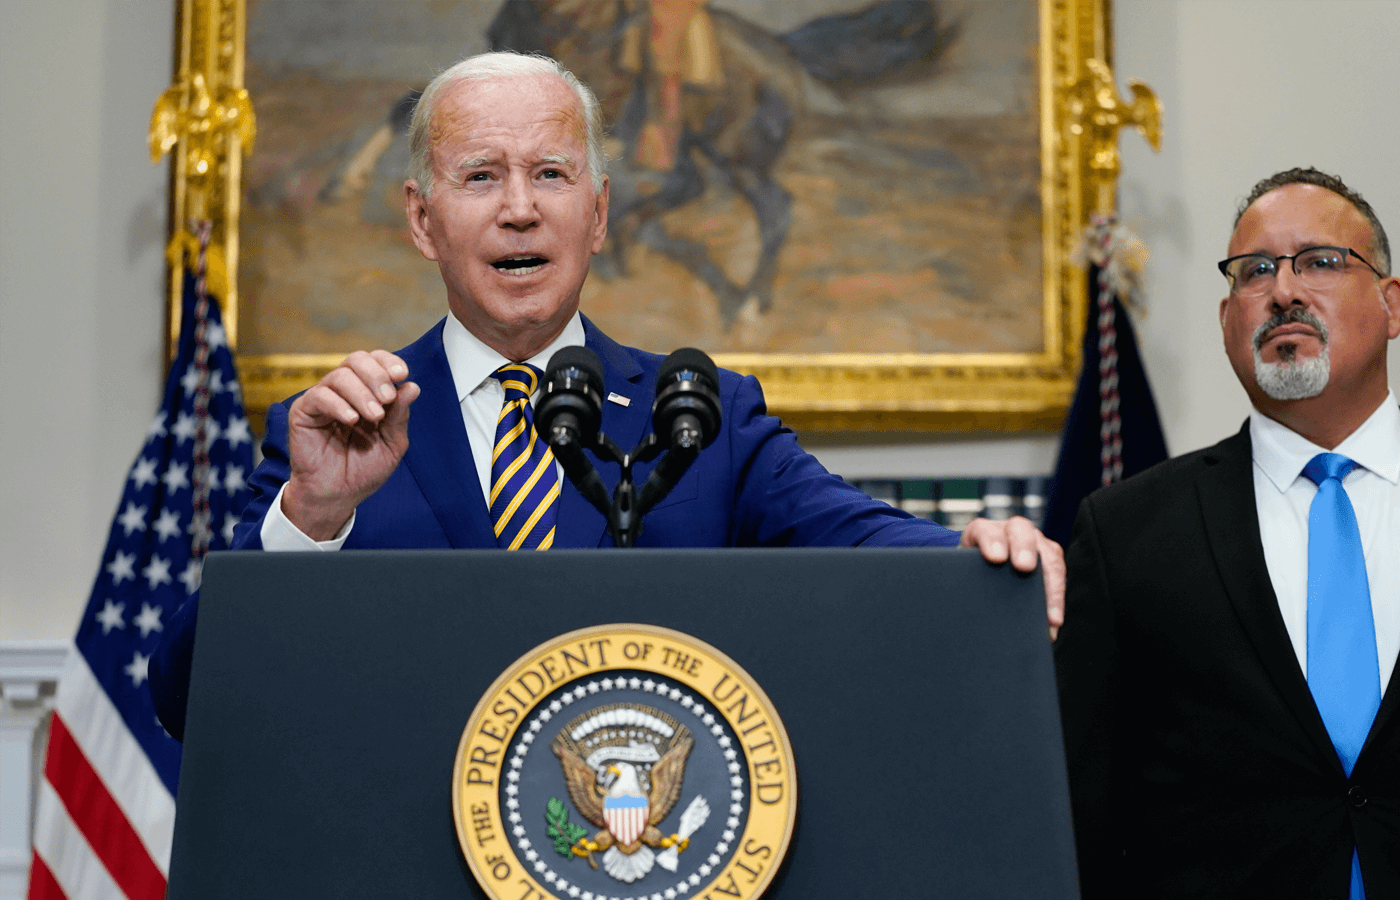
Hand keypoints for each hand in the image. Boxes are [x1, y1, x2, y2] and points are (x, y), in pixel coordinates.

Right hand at [283, 350, 420, 539]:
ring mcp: (323, 399)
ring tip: (373, 416)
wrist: (337, 495)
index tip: (402, 374)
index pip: (376, 362)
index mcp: (367, 393)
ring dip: (362, 393)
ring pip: (340, 376)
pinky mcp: (303, 412)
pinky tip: (351, 419)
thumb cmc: (364, 470)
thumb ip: (399, 416)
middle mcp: (345, 391)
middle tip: (387, 398)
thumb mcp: (391, 443)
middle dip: (377, 375)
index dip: (389, 362)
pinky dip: (338, 404)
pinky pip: (319, 396)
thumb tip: (412, 386)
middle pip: (357, 360)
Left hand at [959, 516, 1065, 640]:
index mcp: (982, 531)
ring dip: (1050, 583)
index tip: (995, 558)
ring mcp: (1033, 541)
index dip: (991, 541)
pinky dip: (1056, 599)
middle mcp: (1010, 530)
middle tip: (1023, 567)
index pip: (985, 530)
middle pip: (1021, 531)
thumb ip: (961, 579)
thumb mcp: (960, 572)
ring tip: (1048, 615)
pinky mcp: (1049, 556)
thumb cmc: (967, 572)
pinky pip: (1058, 574)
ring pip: (1048, 554)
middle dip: (1024, 549)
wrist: (977, 569)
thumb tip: (961, 604)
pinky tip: (1052, 622)